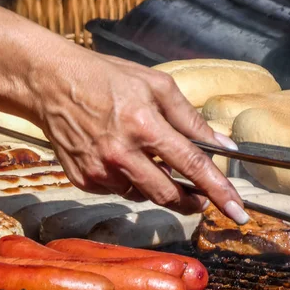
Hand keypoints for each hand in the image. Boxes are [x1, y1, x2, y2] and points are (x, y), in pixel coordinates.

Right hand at [28, 47, 248, 223]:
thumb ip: (190, 118)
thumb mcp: (155, 86)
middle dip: (190, 201)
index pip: (192, 165)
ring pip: (141, 194)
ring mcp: (99, 171)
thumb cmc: (104, 78)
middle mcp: (121, 154)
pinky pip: (117, 191)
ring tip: (143, 158)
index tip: (237, 211)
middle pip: (167, 194)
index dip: (218, 190)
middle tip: (198, 199)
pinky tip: (117, 158)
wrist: (52, 85)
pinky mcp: (83, 180)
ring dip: (153, 184)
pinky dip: (126, 180)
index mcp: (144, 125)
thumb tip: (221, 145)